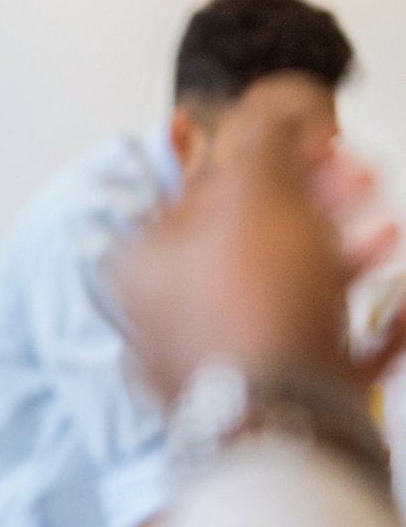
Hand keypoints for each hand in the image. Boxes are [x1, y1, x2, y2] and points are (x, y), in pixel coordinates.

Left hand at [119, 73, 403, 400]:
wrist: (284, 425)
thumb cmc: (255, 310)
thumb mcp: (255, 191)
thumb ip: (264, 135)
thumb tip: (274, 100)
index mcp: (145, 263)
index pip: (203, 189)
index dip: (270, 157)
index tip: (319, 146)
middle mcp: (170, 315)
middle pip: (254, 238)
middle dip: (320, 201)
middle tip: (362, 184)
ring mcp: (221, 362)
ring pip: (293, 290)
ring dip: (349, 252)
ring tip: (387, 234)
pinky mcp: (272, 401)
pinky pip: (326, 349)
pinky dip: (368, 324)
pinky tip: (403, 306)